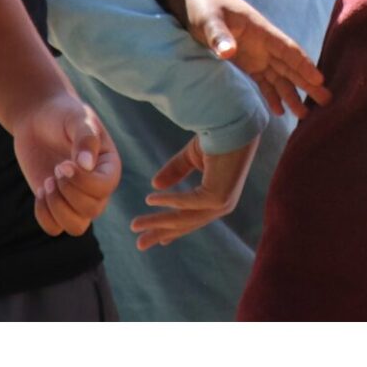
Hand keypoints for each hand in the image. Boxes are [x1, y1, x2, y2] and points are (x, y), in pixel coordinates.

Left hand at [14, 97, 119, 238]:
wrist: (39, 118)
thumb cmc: (63, 114)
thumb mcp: (77, 119)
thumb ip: (85, 139)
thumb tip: (87, 166)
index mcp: (109, 166)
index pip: (104, 188)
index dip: (82, 182)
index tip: (63, 163)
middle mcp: (97, 187)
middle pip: (92, 211)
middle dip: (68, 194)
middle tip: (55, 169)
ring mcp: (76, 198)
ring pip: (76, 227)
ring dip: (57, 209)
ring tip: (47, 184)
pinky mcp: (56, 205)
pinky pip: (54, 228)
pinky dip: (44, 215)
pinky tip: (40, 190)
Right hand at [131, 132, 258, 249]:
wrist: (233, 121)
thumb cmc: (218, 135)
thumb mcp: (192, 157)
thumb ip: (176, 172)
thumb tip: (154, 185)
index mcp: (219, 196)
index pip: (194, 218)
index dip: (175, 229)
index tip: (162, 241)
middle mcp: (222, 204)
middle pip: (186, 223)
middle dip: (161, 233)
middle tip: (139, 244)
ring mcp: (221, 202)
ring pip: (183, 217)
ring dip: (157, 222)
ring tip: (134, 224)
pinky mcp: (217, 197)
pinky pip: (186, 204)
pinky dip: (167, 202)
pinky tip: (150, 199)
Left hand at [175, 0, 329, 117]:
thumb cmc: (205, 4)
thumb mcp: (209, 19)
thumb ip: (220, 36)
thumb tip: (229, 53)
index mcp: (261, 31)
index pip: (288, 50)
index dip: (304, 65)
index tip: (319, 79)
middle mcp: (264, 45)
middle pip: (291, 67)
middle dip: (308, 83)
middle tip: (326, 100)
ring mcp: (257, 54)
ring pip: (280, 77)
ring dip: (293, 94)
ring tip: (305, 115)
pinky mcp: (246, 62)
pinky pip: (264, 81)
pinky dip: (273, 95)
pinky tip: (280, 111)